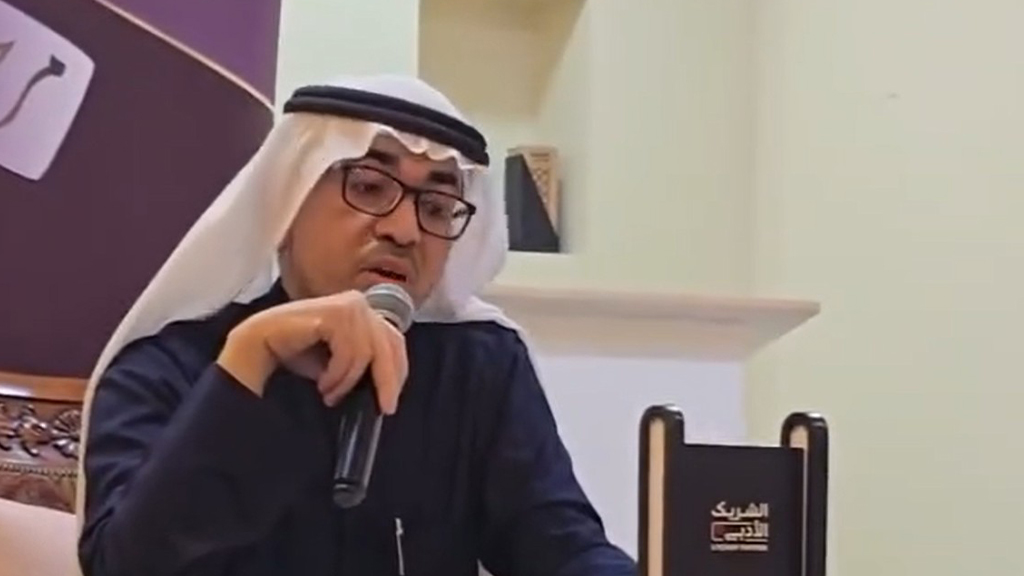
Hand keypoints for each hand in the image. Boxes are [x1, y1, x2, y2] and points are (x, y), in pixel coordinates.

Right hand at [216, 290, 408, 413]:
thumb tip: (387, 385)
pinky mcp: (335, 313)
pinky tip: (322, 383)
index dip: (397, 371)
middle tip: (384, 408)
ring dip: (347, 381)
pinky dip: (337, 374)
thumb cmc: (298, 352)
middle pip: (388, 346)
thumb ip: (363, 362)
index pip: (394, 340)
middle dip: (387, 381)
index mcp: (363, 311)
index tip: (391, 400)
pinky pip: (350, 353)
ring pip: (367, 354)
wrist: (261, 344)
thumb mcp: (339, 359)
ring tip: (329, 394)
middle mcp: (359, 303)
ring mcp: (348, 305)